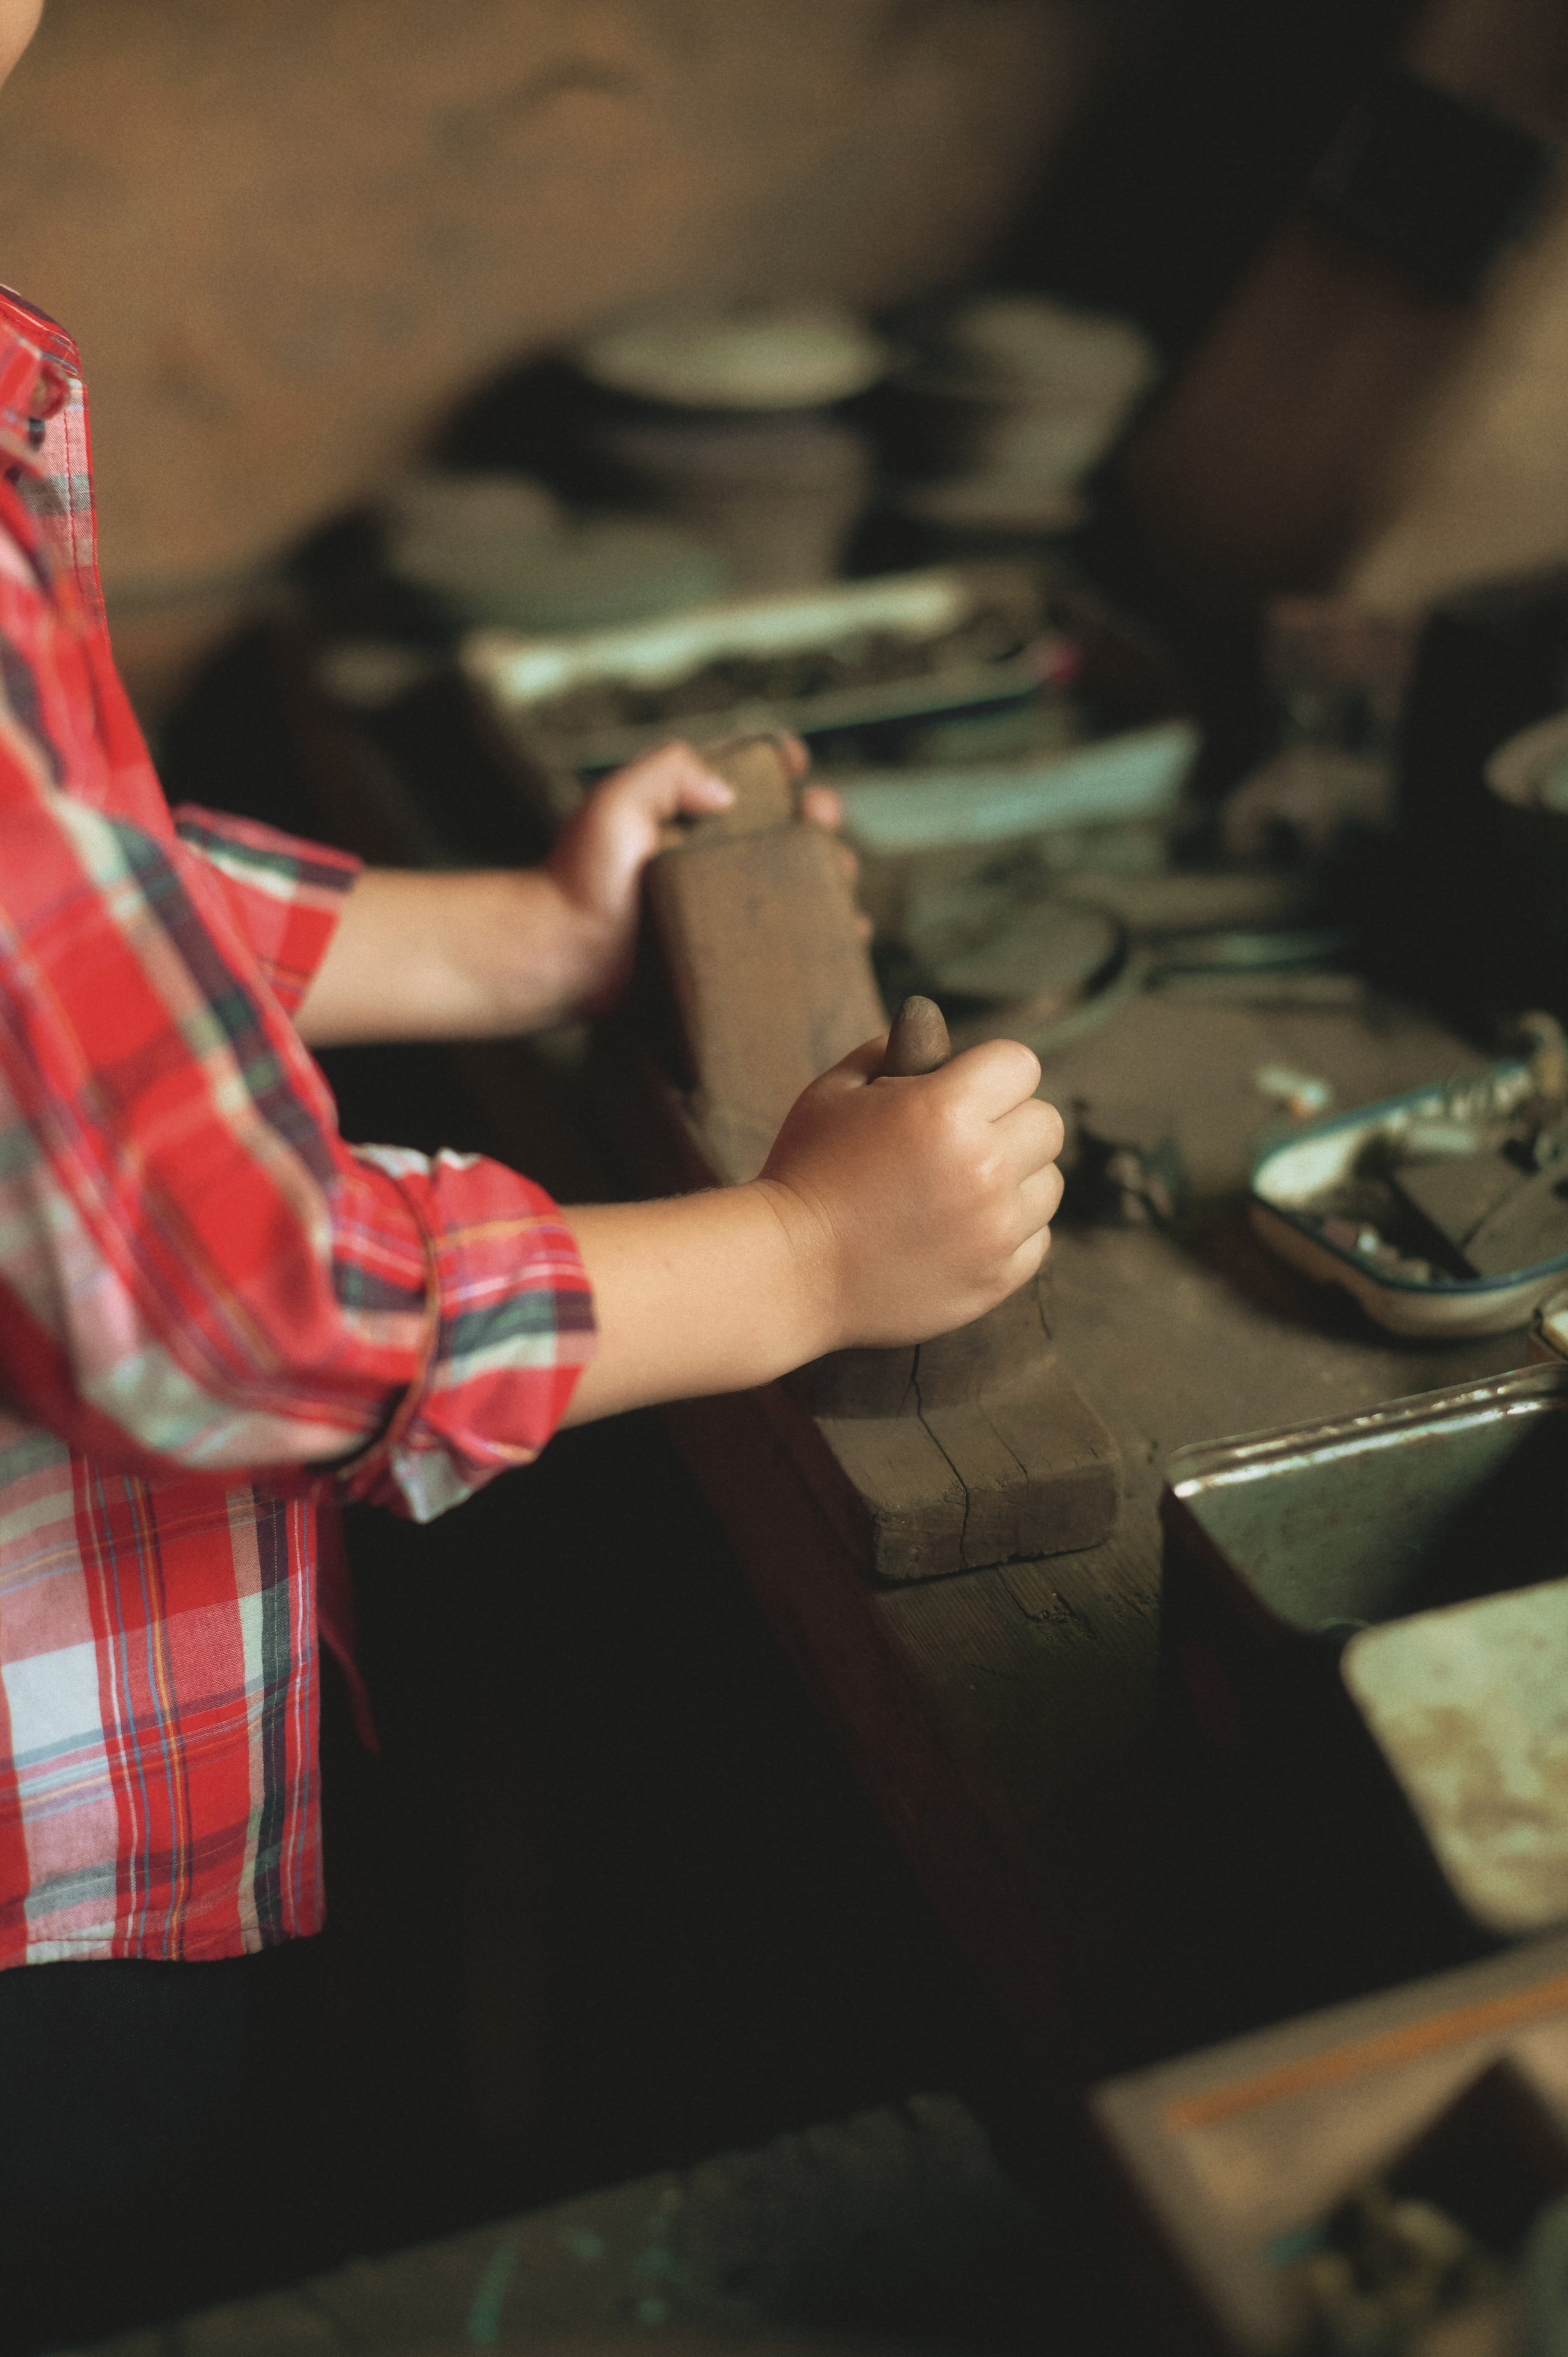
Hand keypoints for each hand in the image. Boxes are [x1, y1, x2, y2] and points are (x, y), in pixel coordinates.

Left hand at [545, 734, 856, 1012]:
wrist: (563, 956)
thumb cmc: (578, 878)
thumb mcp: (616, 803)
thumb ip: (668, 772)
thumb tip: (726, 792)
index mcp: (689, 811)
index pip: (746, 772)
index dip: (777, 760)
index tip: (791, 762)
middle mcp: (714, 856)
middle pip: (787, 827)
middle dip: (819, 816)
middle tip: (817, 822)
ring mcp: (726, 906)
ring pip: (800, 882)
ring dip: (832, 873)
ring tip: (839, 878)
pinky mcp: (732, 953)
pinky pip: (790, 940)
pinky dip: (828, 935)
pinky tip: (850, 934)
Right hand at [756, 1032, 1064, 1350]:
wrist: (789, 1271)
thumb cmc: (806, 1172)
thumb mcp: (836, 1090)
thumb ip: (892, 1051)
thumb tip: (933, 1035)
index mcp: (946, 1110)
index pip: (1021, 1064)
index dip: (990, 1073)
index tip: (964, 1090)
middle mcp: (984, 1167)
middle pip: (1046, 1123)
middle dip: (1008, 1123)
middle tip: (961, 1141)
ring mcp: (994, 1230)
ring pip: (1048, 1182)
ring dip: (1015, 1179)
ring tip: (959, 1189)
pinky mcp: (996, 1279)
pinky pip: (1036, 1238)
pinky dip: (1008, 1232)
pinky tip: (959, 1231)